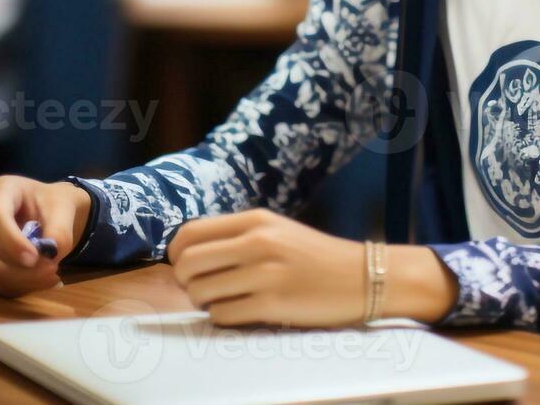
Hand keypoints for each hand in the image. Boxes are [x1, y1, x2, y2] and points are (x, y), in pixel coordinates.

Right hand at [0, 176, 91, 296]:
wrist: (49, 213)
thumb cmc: (53, 205)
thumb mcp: (64, 210)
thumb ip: (60, 231)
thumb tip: (49, 255)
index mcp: (1, 189)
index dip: (12, 242)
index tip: (34, 258)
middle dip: (23, 266)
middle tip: (54, 270)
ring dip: (23, 280)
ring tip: (52, 276)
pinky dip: (17, 287)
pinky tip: (39, 281)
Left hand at [167, 209, 458, 326]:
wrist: (362, 276)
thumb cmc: (315, 256)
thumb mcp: (276, 231)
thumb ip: (236, 236)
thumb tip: (186, 253)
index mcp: (255, 220)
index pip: (189, 233)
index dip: (177, 254)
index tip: (185, 266)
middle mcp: (257, 243)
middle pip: (187, 264)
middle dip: (186, 281)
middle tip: (202, 288)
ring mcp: (265, 274)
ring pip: (200, 292)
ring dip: (204, 302)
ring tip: (225, 300)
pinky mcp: (273, 305)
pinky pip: (222, 316)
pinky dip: (224, 318)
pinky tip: (242, 312)